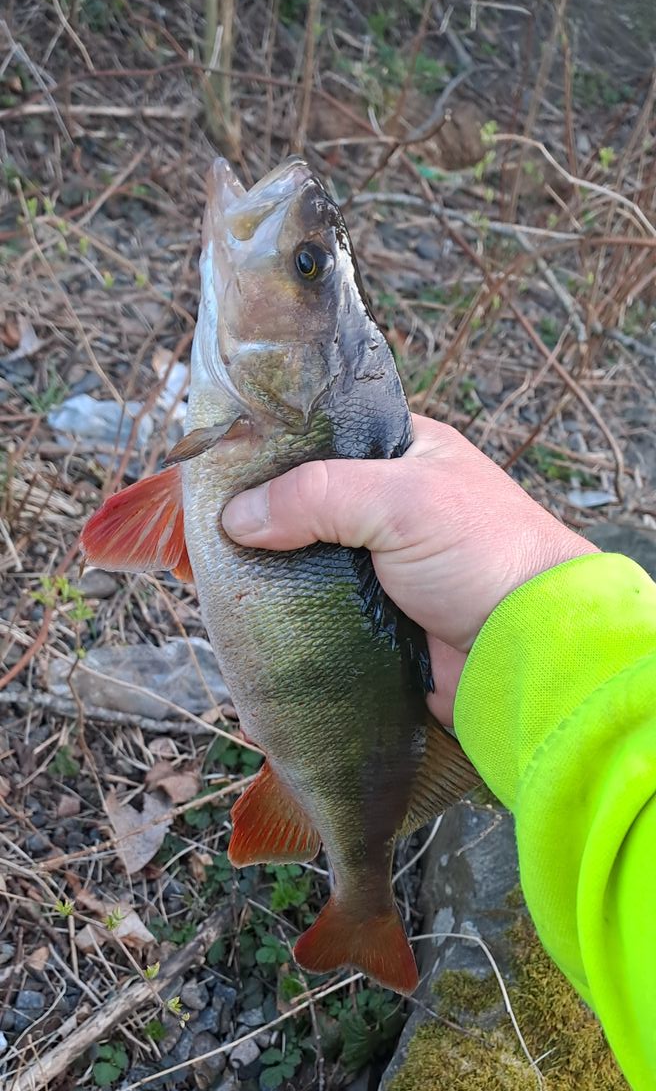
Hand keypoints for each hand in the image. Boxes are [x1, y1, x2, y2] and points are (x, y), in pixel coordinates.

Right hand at [222, 416, 595, 724]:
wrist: (529, 649)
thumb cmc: (484, 554)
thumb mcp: (401, 499)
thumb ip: (316, 494)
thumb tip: (236, 517)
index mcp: (400, 455)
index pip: (315, 441)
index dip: (265, 456)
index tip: (212, 476)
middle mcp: (386, 508)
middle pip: (298, 510)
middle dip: (256, 529)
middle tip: (202, 542)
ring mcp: (377, 570)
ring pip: (300, 570)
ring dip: (267, 585)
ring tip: (219, 592)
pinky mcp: (372, 626)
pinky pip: (314, 622)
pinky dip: (287, 631)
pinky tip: (252, 637)